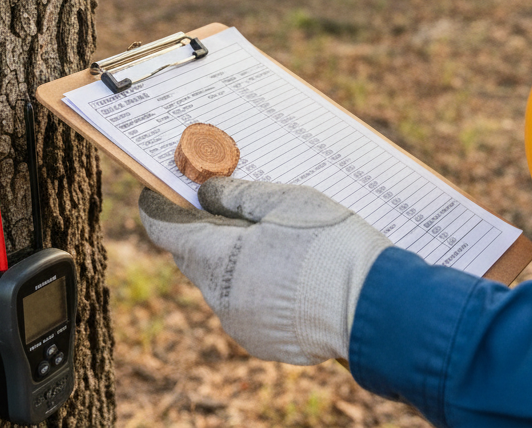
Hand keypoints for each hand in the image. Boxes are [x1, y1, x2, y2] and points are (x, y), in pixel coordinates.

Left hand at [138, 178, 390, 364]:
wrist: (374, 306)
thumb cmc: (330, 246)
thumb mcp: (283, 201)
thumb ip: (236, 195)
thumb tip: (205, 193)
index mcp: (218, 260)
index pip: (166, 232)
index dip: (158, 208)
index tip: (156, 191)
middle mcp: (220, 298)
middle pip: (193, 256)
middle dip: (199, 229)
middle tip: (219, 201)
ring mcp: (241, 325)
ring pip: (220, 281)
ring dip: (229, 257)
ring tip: (263, 232)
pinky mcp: (263, 340)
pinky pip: (244, 304)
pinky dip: (252, 282)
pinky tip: (283, 265)